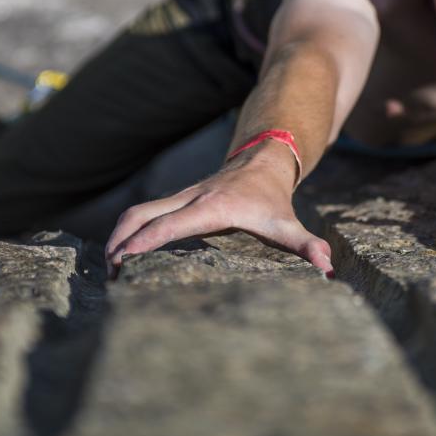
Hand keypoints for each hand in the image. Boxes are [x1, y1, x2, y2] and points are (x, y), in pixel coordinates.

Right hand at [103, 145, 333, 277]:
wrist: (264, 161)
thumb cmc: (273, 200)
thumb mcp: (288, 223)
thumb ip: (305, 245)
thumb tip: (327, 266)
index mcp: (211, 208)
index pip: (171, 225)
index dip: (146, 241)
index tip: (125, 260)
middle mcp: (188, 199)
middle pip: (141, 214)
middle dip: (120, 241)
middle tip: (109, 274)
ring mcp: (178, 198)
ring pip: (137, 211)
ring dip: (118, 236)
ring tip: (109, 269)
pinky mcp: (175, 201)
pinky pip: (143, 213)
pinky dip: (127, 231)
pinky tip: (121, 256)